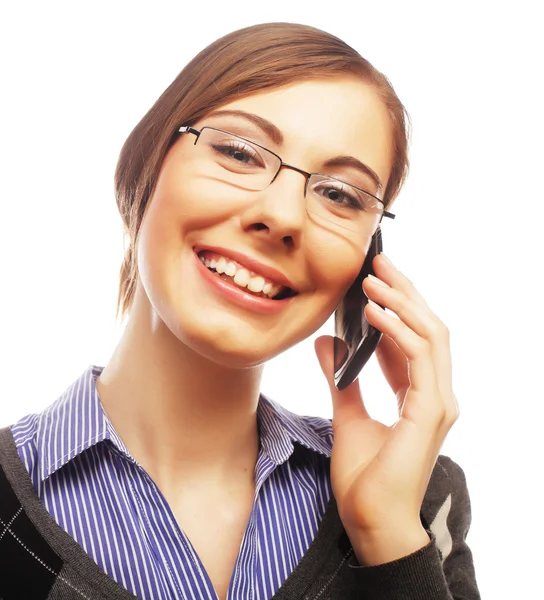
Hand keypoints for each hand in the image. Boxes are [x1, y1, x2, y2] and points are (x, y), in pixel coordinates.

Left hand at [314, 253, 458, 564]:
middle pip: (429, 326)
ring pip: (432, 335)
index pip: (414, 337)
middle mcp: (435, 394)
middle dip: (405, 291)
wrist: (370, 522)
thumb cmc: (364, 477)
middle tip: (378, 262)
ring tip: (373, 279)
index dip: (396, 305)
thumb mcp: (347, 415)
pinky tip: (374, 311)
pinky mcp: (431, 411)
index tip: (374, 279)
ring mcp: (438, 402)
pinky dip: (399, 330)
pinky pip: (420, 357)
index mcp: (419, 394)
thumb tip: (327, 342)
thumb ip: (340, 378)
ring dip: (402, 302)